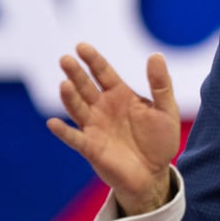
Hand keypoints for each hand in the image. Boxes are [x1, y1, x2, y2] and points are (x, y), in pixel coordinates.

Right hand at [46, 43, 181, 214]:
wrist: (154, 174)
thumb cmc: (159, 140)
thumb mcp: (166, 109)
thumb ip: (160, 84)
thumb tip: (156, 55)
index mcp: (120, 94)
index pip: (103, 72)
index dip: (93, 60)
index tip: (81, 46)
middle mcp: (103, 108)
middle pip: (85, 86)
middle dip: (75, 73)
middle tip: (65, 59)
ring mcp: (95, 127)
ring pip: (77, 108)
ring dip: (69, 97)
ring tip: (64, 84)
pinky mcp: (91, 148)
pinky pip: (74, 138)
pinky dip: (64, 131)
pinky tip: (53, 122)